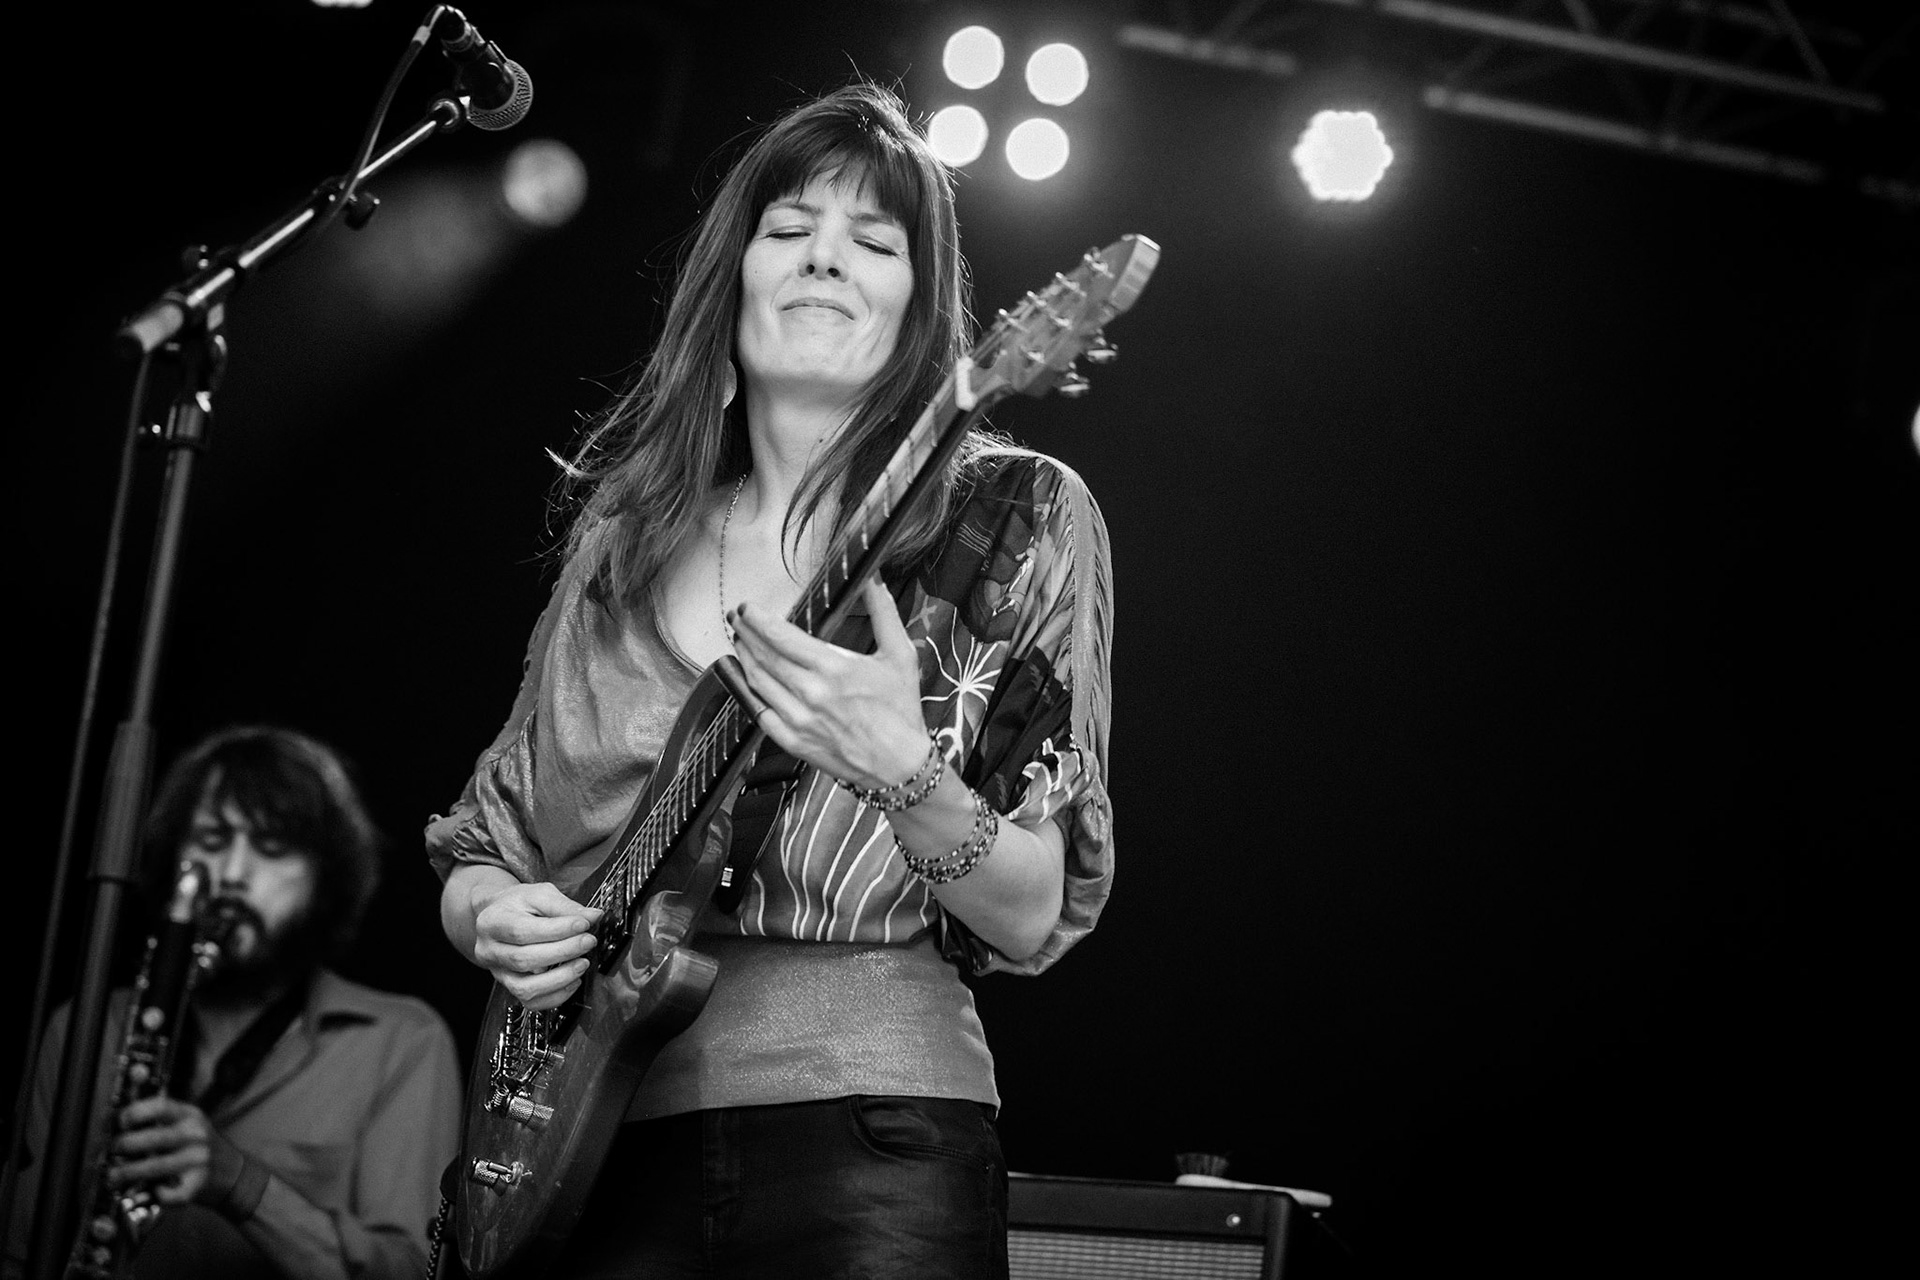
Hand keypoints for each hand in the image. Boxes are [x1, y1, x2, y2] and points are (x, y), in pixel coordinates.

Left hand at [109, 1096, 234, 1205]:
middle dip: (125, 1145)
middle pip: (154, 1138)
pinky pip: (165, 1193)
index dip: (136, 1113)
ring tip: (114, 1176)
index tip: (121, 1122)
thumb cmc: (199, 1148)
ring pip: (155, 1167)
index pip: (161, 1107)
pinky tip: (150, 1190)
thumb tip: (117, 1130)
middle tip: (113, 1150)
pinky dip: (152, 1193)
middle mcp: (196, 1136)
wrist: (233, 1174)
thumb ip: (161, 1124)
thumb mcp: (188, 1125)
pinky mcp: (195, 1186)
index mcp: (191, 1116)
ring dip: (127, 1173)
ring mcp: (197, 1162)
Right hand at [470, 879, 604, 1010]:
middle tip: (588, 942)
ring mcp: (497, 972)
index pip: (522, 931)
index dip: (557, 930)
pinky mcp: (508, 986)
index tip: (584, 924)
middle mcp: (488, 950)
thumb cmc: (518, 904)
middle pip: (524, 959)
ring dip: (560, 978)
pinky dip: (555, 996)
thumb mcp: (538, 894)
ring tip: (582, 963)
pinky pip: (530, 1001)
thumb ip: (564, 906)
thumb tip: (593, 916)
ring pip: (525, 987)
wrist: (499, 916)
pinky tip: (572, 981)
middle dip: (562, 952)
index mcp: (492, 922)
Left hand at [728, 576, 930, 788]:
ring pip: (758, 682)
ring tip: (740, 642)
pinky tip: (745, 678)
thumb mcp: (900, 655)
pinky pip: (759, 712)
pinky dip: (748, 692)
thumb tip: (873, 579)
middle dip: (746, 633)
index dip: (759, 620)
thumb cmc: (901, 710)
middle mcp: (811, 694)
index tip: (748, 608)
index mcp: (835, 669)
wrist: (899, 766)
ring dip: (745, 658)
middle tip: (737, 619)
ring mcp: (798, 720)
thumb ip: (883, 613)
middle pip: (764, 656)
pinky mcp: (793, 741)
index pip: (782, 637)